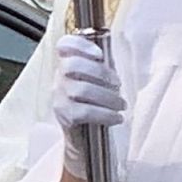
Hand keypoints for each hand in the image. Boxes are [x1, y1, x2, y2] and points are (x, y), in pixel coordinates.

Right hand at [51, 35, 122, 176]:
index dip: (80, 45)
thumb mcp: (102, 78)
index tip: (99, 55)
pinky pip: (84, 111)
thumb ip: (104, 62)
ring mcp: (59, 97)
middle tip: (118, 85)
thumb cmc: (98, 100)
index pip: (64, 45)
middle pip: (73, 65)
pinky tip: (117, 118)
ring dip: (108, 97)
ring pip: (81, 89)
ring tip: (121, 105)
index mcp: (69, 64)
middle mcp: (60, 79)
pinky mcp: (64, 116)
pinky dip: (105, 114)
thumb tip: (111, 46)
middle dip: (101, 73)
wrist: (87, 136)